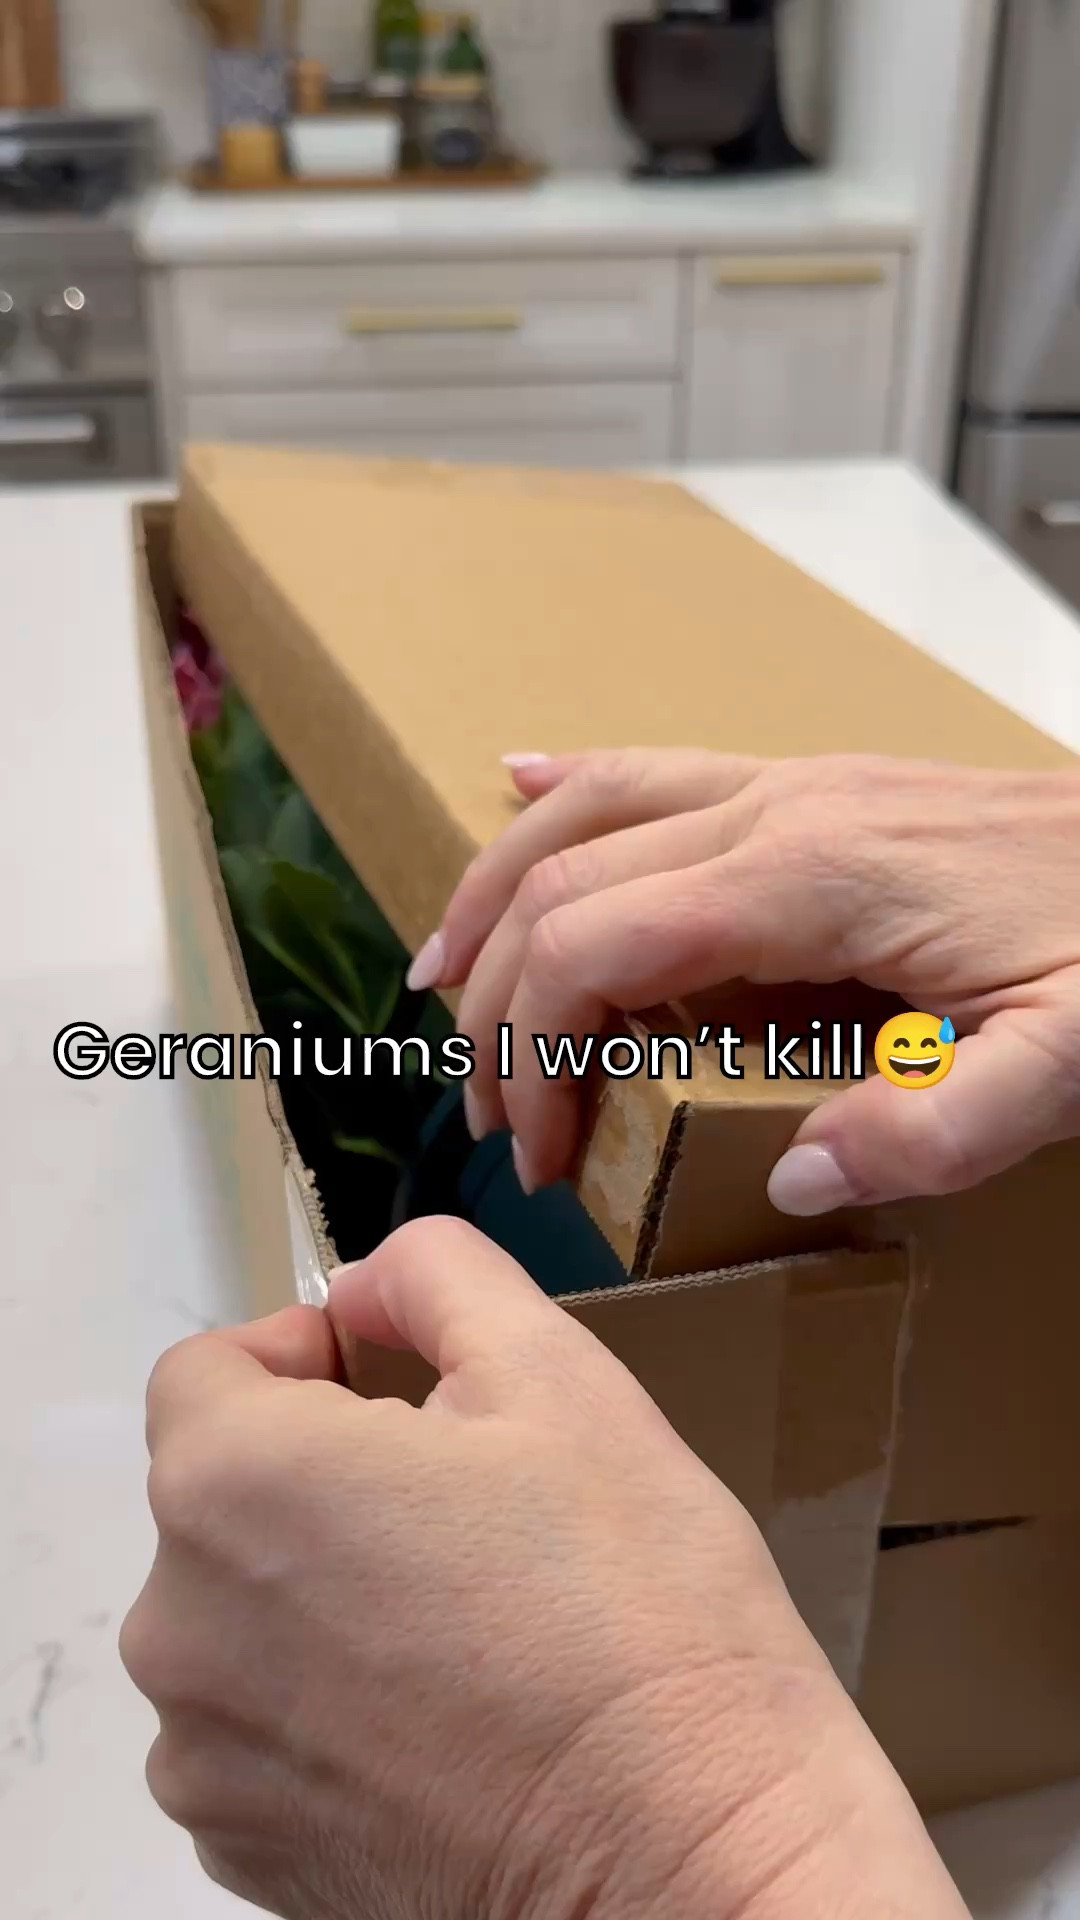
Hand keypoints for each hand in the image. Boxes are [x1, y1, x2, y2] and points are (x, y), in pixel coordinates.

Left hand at [120, 1220, 965, 1919]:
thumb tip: (365, 1285)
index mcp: (235, 1482)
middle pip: (222, 1493)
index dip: (302, 1354)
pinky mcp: (247, 1852)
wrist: (691, 1858)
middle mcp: (179, 1624)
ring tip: (467, 1617)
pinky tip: (449, 1714)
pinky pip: (261, 1727)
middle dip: (324, 1471)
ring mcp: (205, 1758)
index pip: (206, 1369)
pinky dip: (327, 1702)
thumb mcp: (556, 1371)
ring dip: (321, 1588)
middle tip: (468, 1503)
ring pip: (241, 1612)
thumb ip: (435, 1276)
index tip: (393, 1384)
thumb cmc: (634, 1606)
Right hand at [417, 748, 1079, 1213]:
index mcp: (810, 879)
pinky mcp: (814, 784)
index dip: (533, 1056)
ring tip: (441, 973)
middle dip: (494, 1001)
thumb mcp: (1073, 1064)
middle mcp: (776, 809)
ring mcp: (791, 783)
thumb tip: (799, 1175)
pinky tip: (519, 780)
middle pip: (561, 881)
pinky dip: (569, 786)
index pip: (593, 948)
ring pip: (588, 807)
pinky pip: (657, 765)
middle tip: (489, 1114)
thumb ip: (943, 1129)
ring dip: (494, 887)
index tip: (541, 1156)